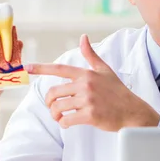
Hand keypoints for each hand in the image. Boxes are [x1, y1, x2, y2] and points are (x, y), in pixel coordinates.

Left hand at [26, 34, 159, 130]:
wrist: (132, 111)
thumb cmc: (118, 91)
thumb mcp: (105, 70)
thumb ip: (91, 55)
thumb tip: (83, 37)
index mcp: (87, 74)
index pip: (60, 69)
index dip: (41, 68)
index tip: (27, 67)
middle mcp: (86, 85)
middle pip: (54, 92)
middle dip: (49, 101)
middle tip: (53, 107)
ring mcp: (88, 100)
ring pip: (58, 107)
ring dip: (55, 114)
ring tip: (59, 116)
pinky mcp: (90, 115)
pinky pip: (66, 120)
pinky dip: (63, 123)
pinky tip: (67, 123)